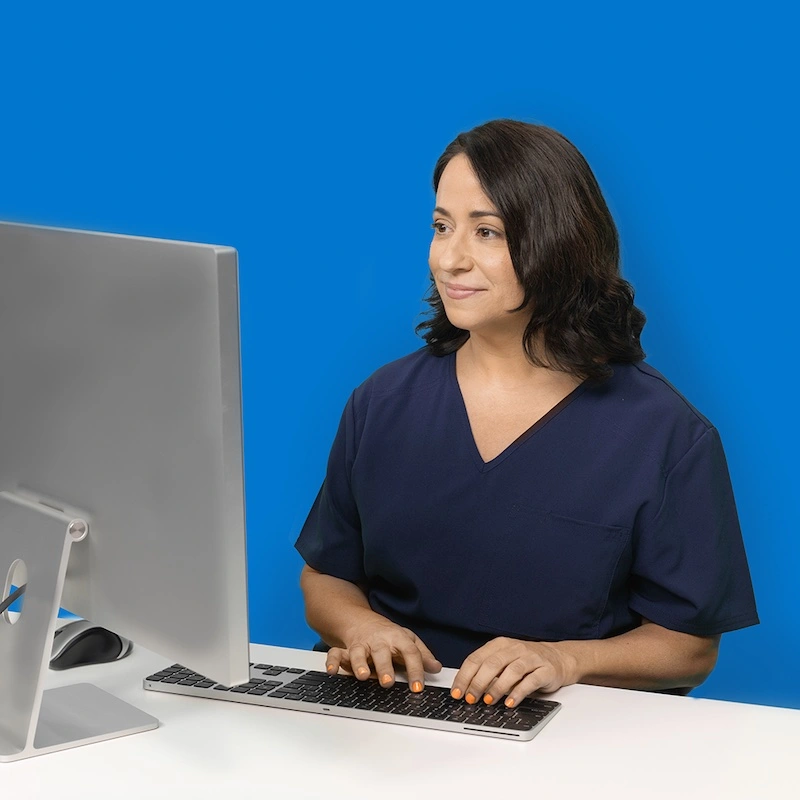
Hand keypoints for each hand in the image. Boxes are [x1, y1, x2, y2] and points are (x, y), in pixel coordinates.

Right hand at [325, 618, 441, 691]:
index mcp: (397, 638)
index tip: (418, 687)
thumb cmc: (388, 635)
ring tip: (362, 676)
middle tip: (388, 683)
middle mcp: (378, 642)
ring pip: (358, 653)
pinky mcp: (345, 649)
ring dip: (359, 664)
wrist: (361, 621)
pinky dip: (331, 662)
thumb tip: (437, 668)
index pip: (409, 652)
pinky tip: (332, 672)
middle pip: (382, 653)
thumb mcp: (408, 640)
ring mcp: (361, 645)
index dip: (415, 669)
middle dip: (384, 668)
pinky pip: (335, 654)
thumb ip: (422, 654)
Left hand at [450, 637, 577, 706]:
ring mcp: (531, 658)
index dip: (465, 676)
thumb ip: (488, 671)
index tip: (457, 692)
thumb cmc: (526, 662)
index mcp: (500, 645)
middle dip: (478, 682)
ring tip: (489, 701)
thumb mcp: (505, 661)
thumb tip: (467, 689)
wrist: (558, 658)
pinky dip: (519, 692)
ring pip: (511, 670)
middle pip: (492, 664)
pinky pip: (531, 681)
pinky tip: (510, 702)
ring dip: (498, 687)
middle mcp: (515, 648)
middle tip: (471, 698)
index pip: (477, 658)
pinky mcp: (545, 670)